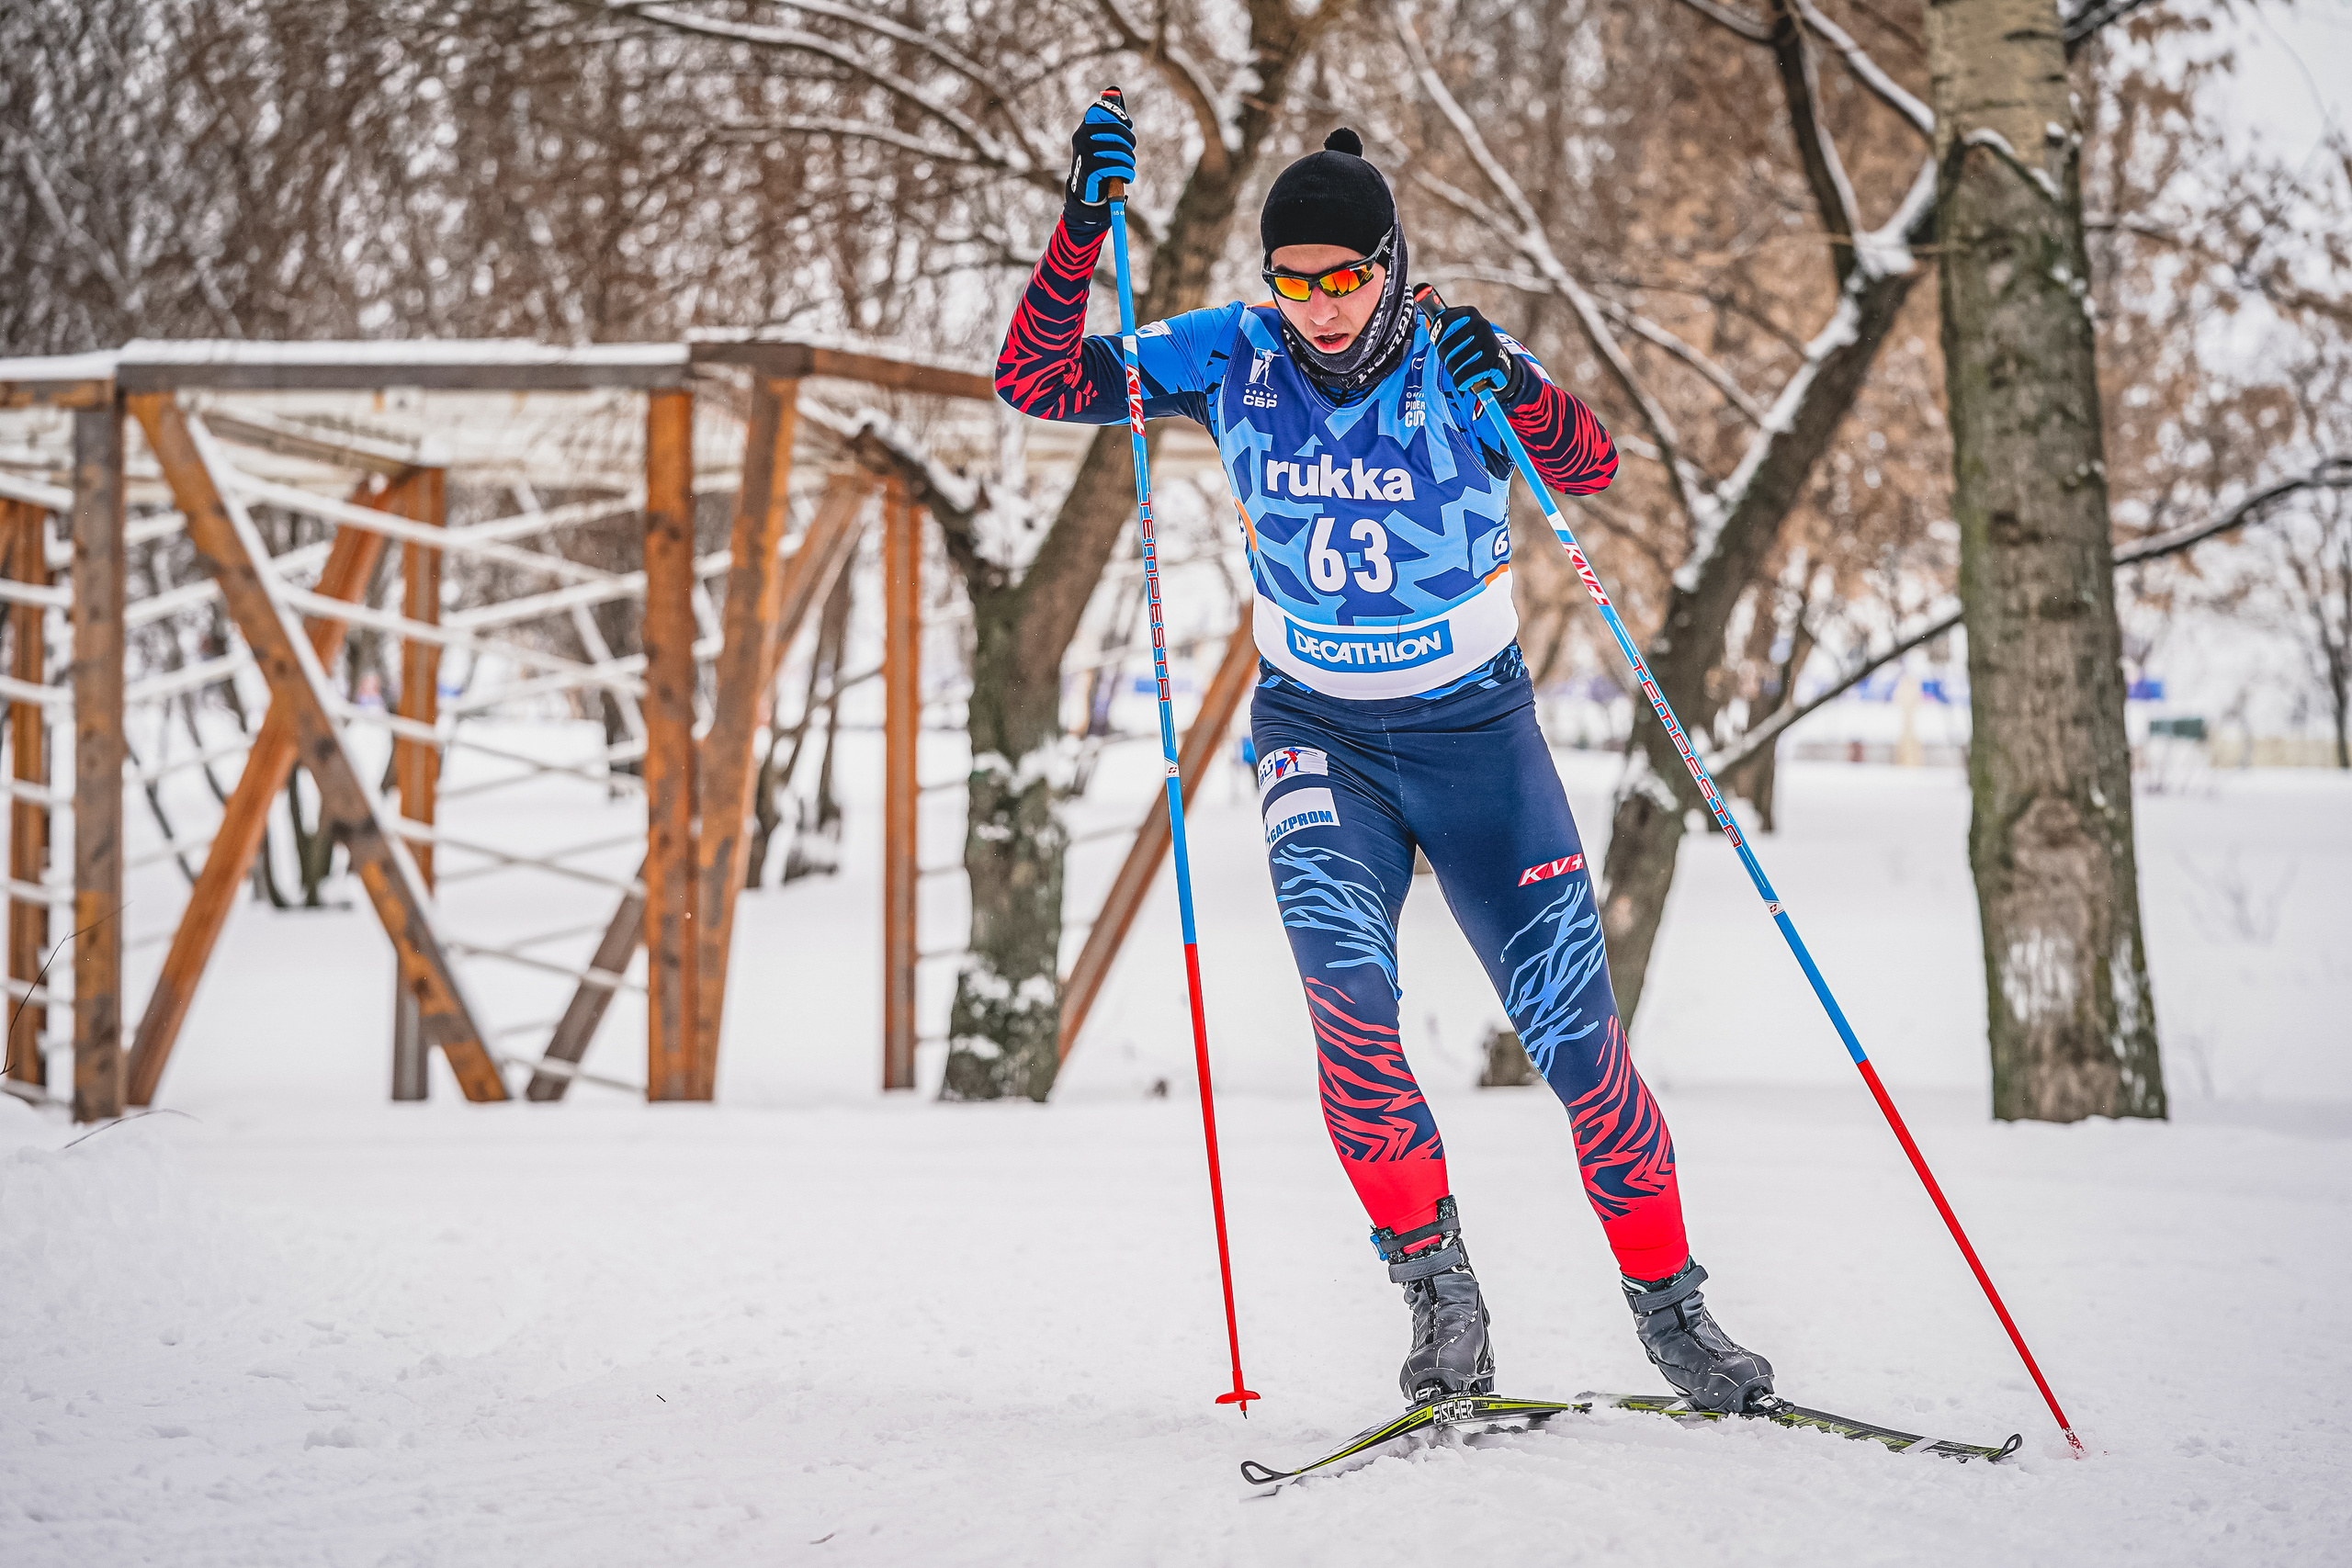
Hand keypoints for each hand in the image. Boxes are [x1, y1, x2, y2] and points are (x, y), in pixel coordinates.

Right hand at [1065, 89, 1136, 211]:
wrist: (1086, 193)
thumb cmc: (1099, 163)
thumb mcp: (1102, 141)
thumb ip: (1109, 120)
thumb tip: (1113, 91)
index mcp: (1085, 127)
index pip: (1100, 110)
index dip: (1118, 115)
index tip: (1128, 125)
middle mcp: (1082, 136)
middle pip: (1116, 130)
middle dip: (1130, 142)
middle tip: (1131, 151)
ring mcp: (1084, 152)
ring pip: (1120, 150)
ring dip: (1130, 161)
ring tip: (1128, 167)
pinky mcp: (1090, 169)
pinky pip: (1117, 166)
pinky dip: (1127, 173)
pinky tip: (1126, 177)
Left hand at [1433, 304, 1522, 399]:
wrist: (1501, 361)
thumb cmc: (1473, 345)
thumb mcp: (1462, 329)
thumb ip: (1446, 324)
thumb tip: (1425, 314)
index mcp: (1470, 313)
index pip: (1443, 321)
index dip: (1437, 336)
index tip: (1438, 344)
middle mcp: (1480, 323)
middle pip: (1445, 346)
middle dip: (1445, 358)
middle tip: (1451, 361)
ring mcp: (1488, 341)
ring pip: (1454, 363)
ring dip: (1453, 371)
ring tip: (1460, 370)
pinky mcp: (1492, 360)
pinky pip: (1465, 375)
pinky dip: (1461, 381)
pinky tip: (1466, 380)